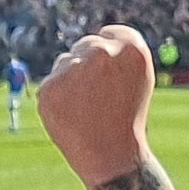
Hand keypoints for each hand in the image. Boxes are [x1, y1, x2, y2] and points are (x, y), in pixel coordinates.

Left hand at [38, 25, 156, 188]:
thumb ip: (119, 54)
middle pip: (86, 45)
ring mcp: (74, 69)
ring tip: (87, 108)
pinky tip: (72, 115)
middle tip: (99, 96)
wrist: (112, 156)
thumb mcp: (138, 79)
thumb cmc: (128, 117)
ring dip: (71, 80)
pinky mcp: (50, 87)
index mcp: (132, 49)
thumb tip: (94, 38)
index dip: (110, 52)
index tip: (110, 72)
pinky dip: (57, 98)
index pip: (111, 34)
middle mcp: (102, 52)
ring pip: (65, 62)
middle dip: (88, 65)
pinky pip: (51, 83)